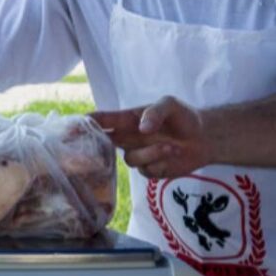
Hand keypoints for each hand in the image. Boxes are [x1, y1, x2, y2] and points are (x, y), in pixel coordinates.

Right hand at [90, 96, 212, 177]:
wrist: (204, 138)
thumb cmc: (183, 117)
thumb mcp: (170, 104)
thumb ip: (154, 112)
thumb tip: (141, 129)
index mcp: (126, 120)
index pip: (100, 121)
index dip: (83, 124)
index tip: (71, 129)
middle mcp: (127, 138)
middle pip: (102, 145)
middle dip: (96, 149)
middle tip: (98, 151)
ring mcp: (137, 155)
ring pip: (130, 160)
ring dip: (151, 153)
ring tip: (171, 145)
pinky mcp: (149, 170)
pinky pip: (146, 171)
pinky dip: (161, 162)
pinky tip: (174, 153)